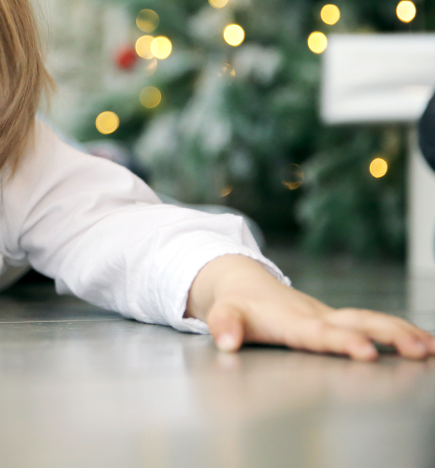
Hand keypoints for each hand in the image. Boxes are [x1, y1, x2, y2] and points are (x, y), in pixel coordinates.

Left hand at [186, 255, 434, 361]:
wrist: (245, 284)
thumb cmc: (236, 305)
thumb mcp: (223, 314)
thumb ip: (225, 327)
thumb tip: (226, 343)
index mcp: (292, 321)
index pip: (320, 333)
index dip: (343, 341)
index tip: (366, 352)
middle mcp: (317, 317)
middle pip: (357, 323)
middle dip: (388, 335)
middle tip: (418, 350)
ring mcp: (330, 317)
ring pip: (371, 320)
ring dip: (401, 333)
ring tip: (431, 348)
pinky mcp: (338, 320)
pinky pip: (374, 323)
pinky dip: (401, 331)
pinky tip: (426, 344)